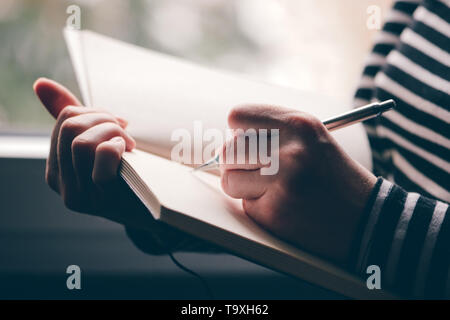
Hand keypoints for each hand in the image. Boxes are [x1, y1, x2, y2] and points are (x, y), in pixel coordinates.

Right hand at [33, 78, 150, 225]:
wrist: (154, 208)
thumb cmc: (126, 172)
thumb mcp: (97, 143)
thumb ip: (71, 117)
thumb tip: (41, 84)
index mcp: (56, 167)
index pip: (64, 119)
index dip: (96, 112)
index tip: (118, 122)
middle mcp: (61, 183)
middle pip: (71, 127)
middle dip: (105, 119)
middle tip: (125, 131)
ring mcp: (80, 195)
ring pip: (82, 142)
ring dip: (113, 132)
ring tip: (127, 143)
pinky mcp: (102, 200)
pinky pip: (101, 157)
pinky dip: (116, 146)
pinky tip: (127, 151)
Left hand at [220, 104, 376, 264]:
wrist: (366, 218)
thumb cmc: (333, 176)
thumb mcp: (311, 138)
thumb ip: (270, 133)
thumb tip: (222, 145)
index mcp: (300, 125)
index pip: (238, 117)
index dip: (239, 132)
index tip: (248, 144)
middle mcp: (290, 151)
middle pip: (229, 150)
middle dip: (236, 163)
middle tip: (257, 170)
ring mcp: (281, 183)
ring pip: (229, 180)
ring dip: (243, 187)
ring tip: (272, 188)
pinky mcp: (274, 213)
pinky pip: (244, 205)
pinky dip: (258, 207)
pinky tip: (282, 206)